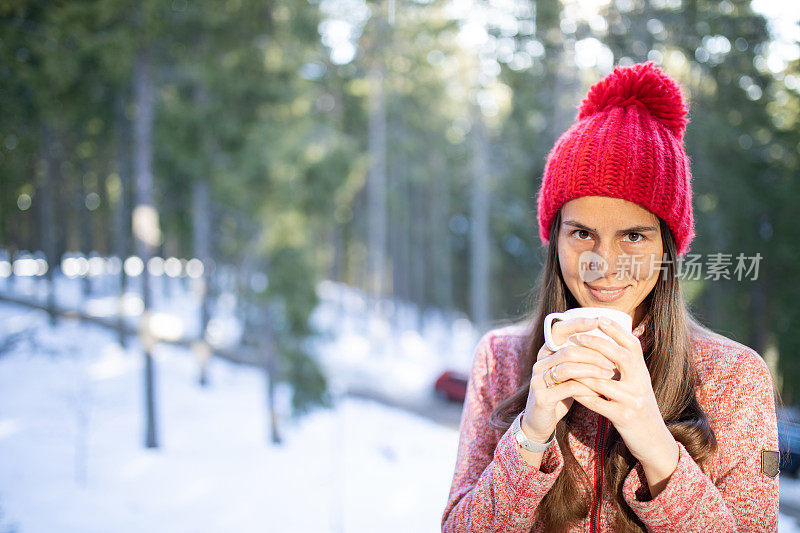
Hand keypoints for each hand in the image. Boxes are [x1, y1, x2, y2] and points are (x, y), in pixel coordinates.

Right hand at [521, 318, 615, 442]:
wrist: (539, 422)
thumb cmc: (560, 394)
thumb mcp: (569, 374)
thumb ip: (580, 358)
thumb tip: (607, 340)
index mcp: (546, 353)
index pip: (558, 331)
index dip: (577, 324)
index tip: (598, 320)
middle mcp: (539, 363)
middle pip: (568, 351)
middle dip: (594, 354)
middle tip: (614, 361)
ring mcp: (538, 380)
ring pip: (567, 368)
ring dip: (592, 371)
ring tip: (610, 375)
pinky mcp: (541, 397)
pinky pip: (568, 389)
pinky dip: (587, 389)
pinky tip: (599, 392)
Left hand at [569, 317, 678, 468]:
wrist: (654, 442)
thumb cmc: (640, 409)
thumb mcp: (638, 385)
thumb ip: (627, 367)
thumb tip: (607, 344)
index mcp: (643, 373)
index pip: (633, 346)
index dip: (617, 331)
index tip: (599, 318)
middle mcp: (641, 384)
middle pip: (622, 358)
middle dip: (600, 344)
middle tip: (579, 336)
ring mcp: (633, 401)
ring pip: (605, 381)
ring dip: (584, 371)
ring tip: (567, 361)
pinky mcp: (624, 418)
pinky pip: (598, 403)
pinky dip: (582, 395)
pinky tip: (569, 388)